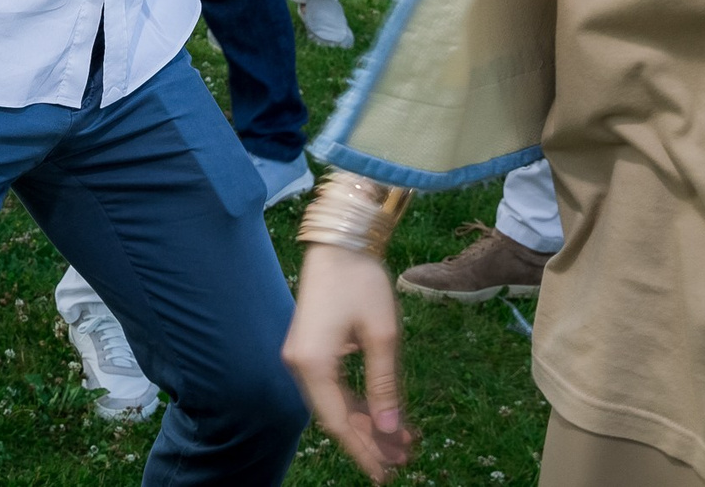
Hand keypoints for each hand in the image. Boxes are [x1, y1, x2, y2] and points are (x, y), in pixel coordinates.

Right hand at [283, 246, 415, 482]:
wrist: (339, 241)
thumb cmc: (361, 281)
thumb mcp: (382, 335)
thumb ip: (384, 385)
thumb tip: (390, 429)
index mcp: (314, 365)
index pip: (339, 423)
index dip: (364, 451)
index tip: (388, 474)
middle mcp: (301, 365)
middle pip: (335, 417)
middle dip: (370, 440)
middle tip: (403, 460)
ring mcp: (302, 357)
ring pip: (335, 403)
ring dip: (366, 422)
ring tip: (400, 441)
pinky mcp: (310, 348)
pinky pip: (333, 386)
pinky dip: (357, 402)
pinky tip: (381, 413)